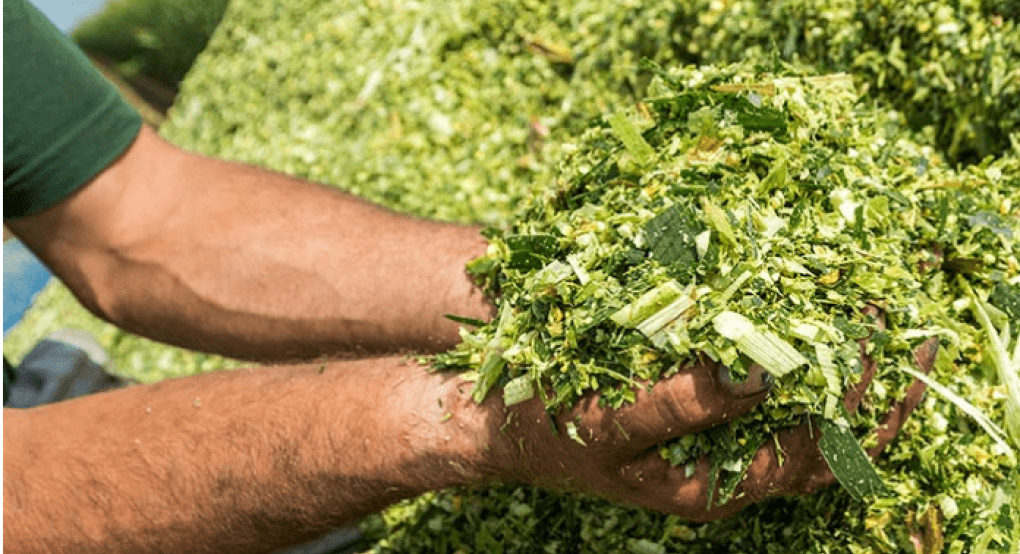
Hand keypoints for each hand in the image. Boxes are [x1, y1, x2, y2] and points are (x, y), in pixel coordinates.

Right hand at [473, 309, 937, 520]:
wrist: (498, 422)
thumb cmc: (550, 430)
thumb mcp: (610, 425)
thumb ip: (682, 406)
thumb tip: (762, 378)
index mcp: (715, 487)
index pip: (818, 458)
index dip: (860, 407)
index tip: (883, 347)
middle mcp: (727, 464)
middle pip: (826, 434)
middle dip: (866, 381)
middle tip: (897, 322)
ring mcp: (715, 432)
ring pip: (800, 405)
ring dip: (836, 361)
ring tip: (867, 310)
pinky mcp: (697, 399)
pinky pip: (762, 377)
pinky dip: (789, 345)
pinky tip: (796, 305)